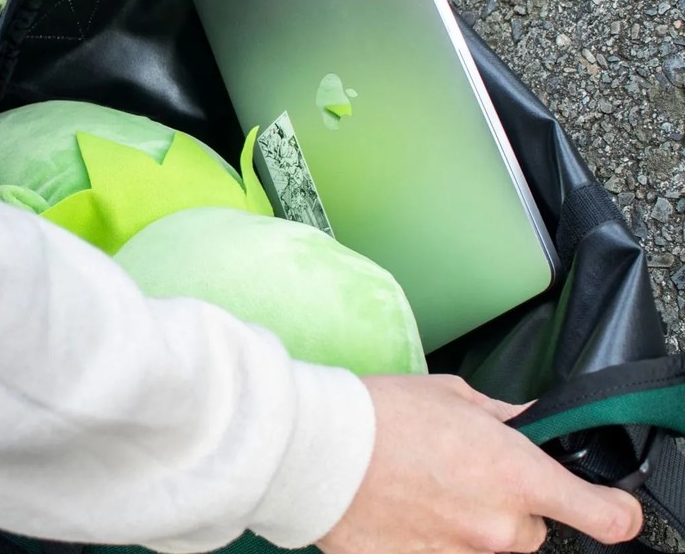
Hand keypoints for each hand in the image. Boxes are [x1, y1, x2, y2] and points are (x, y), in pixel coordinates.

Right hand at [318, 375, 642, 553]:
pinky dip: (435, 536)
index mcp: (513, 473)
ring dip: (469, 522)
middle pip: (531, 532)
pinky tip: (405, 505)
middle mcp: (496, 525)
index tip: (611, 507)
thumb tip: (525, 420)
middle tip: (467, 473)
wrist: (322, 450)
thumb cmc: (383, 413)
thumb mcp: (450, 396)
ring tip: (425, 485)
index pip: (600, 515)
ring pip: (486, 546)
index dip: (613, 511)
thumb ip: (501, 415)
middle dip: (510, 507)